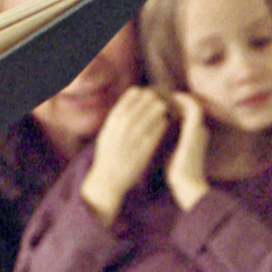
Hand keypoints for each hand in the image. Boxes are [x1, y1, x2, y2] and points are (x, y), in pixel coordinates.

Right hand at [81, 87, 171, 224]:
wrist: (108, 179)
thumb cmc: (108, 154)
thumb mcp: (107, 131)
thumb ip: (118, 116)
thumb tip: (133, 101)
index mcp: (114, 116)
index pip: (135, 92)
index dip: (144, 94)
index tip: (148, 99)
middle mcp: (125, 122)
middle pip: (149, 98)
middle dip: (157, 100)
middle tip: (159, 107)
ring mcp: (137, 132)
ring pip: (158, 109)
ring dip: (162, 111)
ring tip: (162, 116)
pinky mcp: (148, 145)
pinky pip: (162, 125)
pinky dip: (164, 123)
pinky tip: (162, 127)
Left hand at [165, 92, 211, 213]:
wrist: (187, 185)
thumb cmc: (175, 173)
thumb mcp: (168, 151)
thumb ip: (164, 140)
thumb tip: (150, 131)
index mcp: (195, 136)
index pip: (184, 114)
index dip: (172, 106)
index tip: (156, 102)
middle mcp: (200, 129)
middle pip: (188, 107)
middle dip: (173, 99)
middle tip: (157, 92)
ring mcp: (200, 127)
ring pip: (191, 103)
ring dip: (177, 96)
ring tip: (161, 92)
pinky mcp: (197, 128)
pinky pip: (192, 106)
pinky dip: (181, 99)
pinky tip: (167, 97)